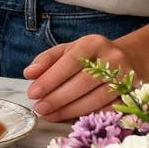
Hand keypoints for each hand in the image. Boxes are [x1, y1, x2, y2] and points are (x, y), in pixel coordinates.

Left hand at [23, 32, 148, 120]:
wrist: (127, 59)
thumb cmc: (91, 55)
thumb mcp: (68, 50)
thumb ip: (46, 60)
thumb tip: (29, 73)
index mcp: (93, 43)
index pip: (69, 62)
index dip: (50, 79)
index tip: (33, 93)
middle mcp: (112, 59)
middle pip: (82, 83)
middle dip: (57, 98)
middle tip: (40, 107)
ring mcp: (125, 78)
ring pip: (95, 99)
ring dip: (69, 110)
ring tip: (49, 114)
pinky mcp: (131, 94)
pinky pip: (108, 109)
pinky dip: (87, 115)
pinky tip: (70, 117)